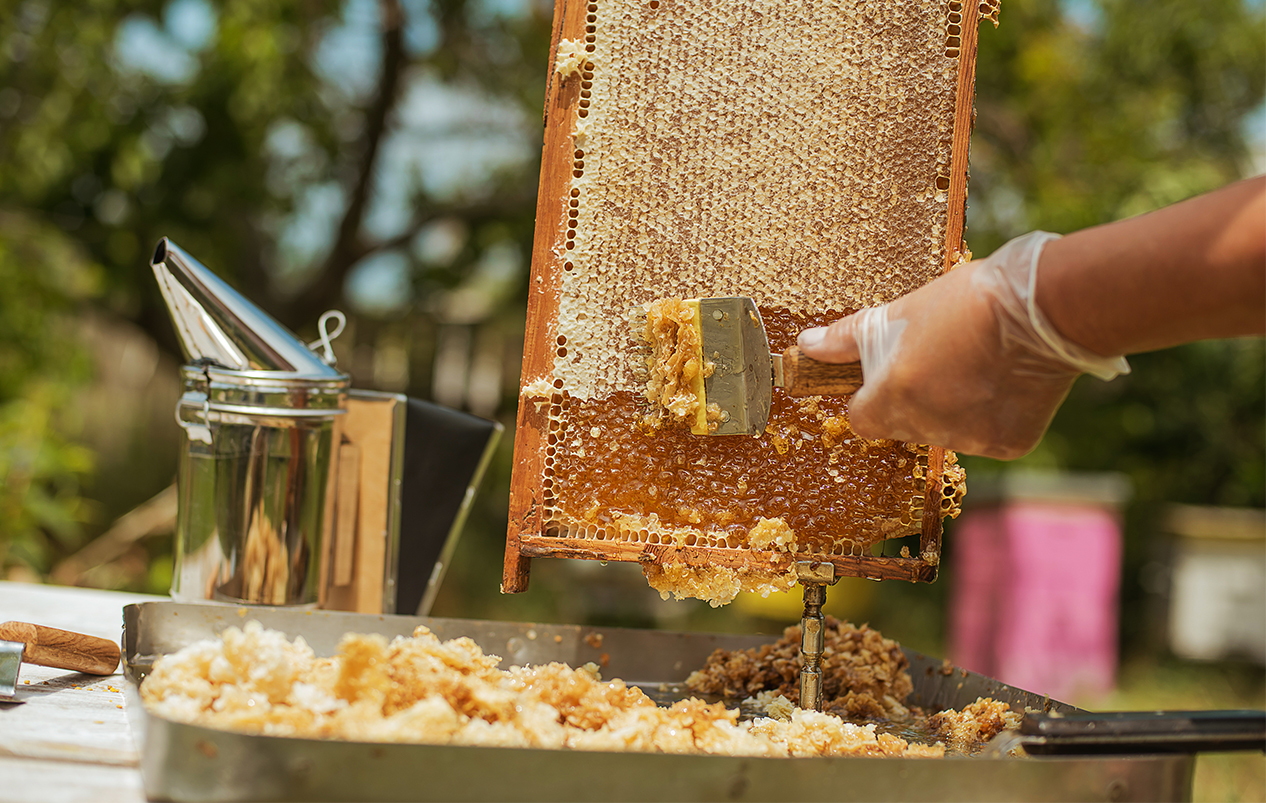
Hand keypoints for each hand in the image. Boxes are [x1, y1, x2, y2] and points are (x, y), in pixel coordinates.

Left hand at [797, 232, 1128, 458]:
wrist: (1043, 305)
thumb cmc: (964, 303)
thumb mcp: (899, 313)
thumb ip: (846, 340)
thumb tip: (806, 347)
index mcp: (894, 398)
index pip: (862, 418)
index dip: (870, 395)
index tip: (888, 373)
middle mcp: (929, 427)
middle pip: (902, 426)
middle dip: (910, 399)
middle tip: (937, 359)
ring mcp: (971, 439)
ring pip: (944, 431)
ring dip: (950, 408)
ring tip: (973, 363)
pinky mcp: (1008, 443)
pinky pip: (985, 435)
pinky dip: (989, 414)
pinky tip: (1002, 379)